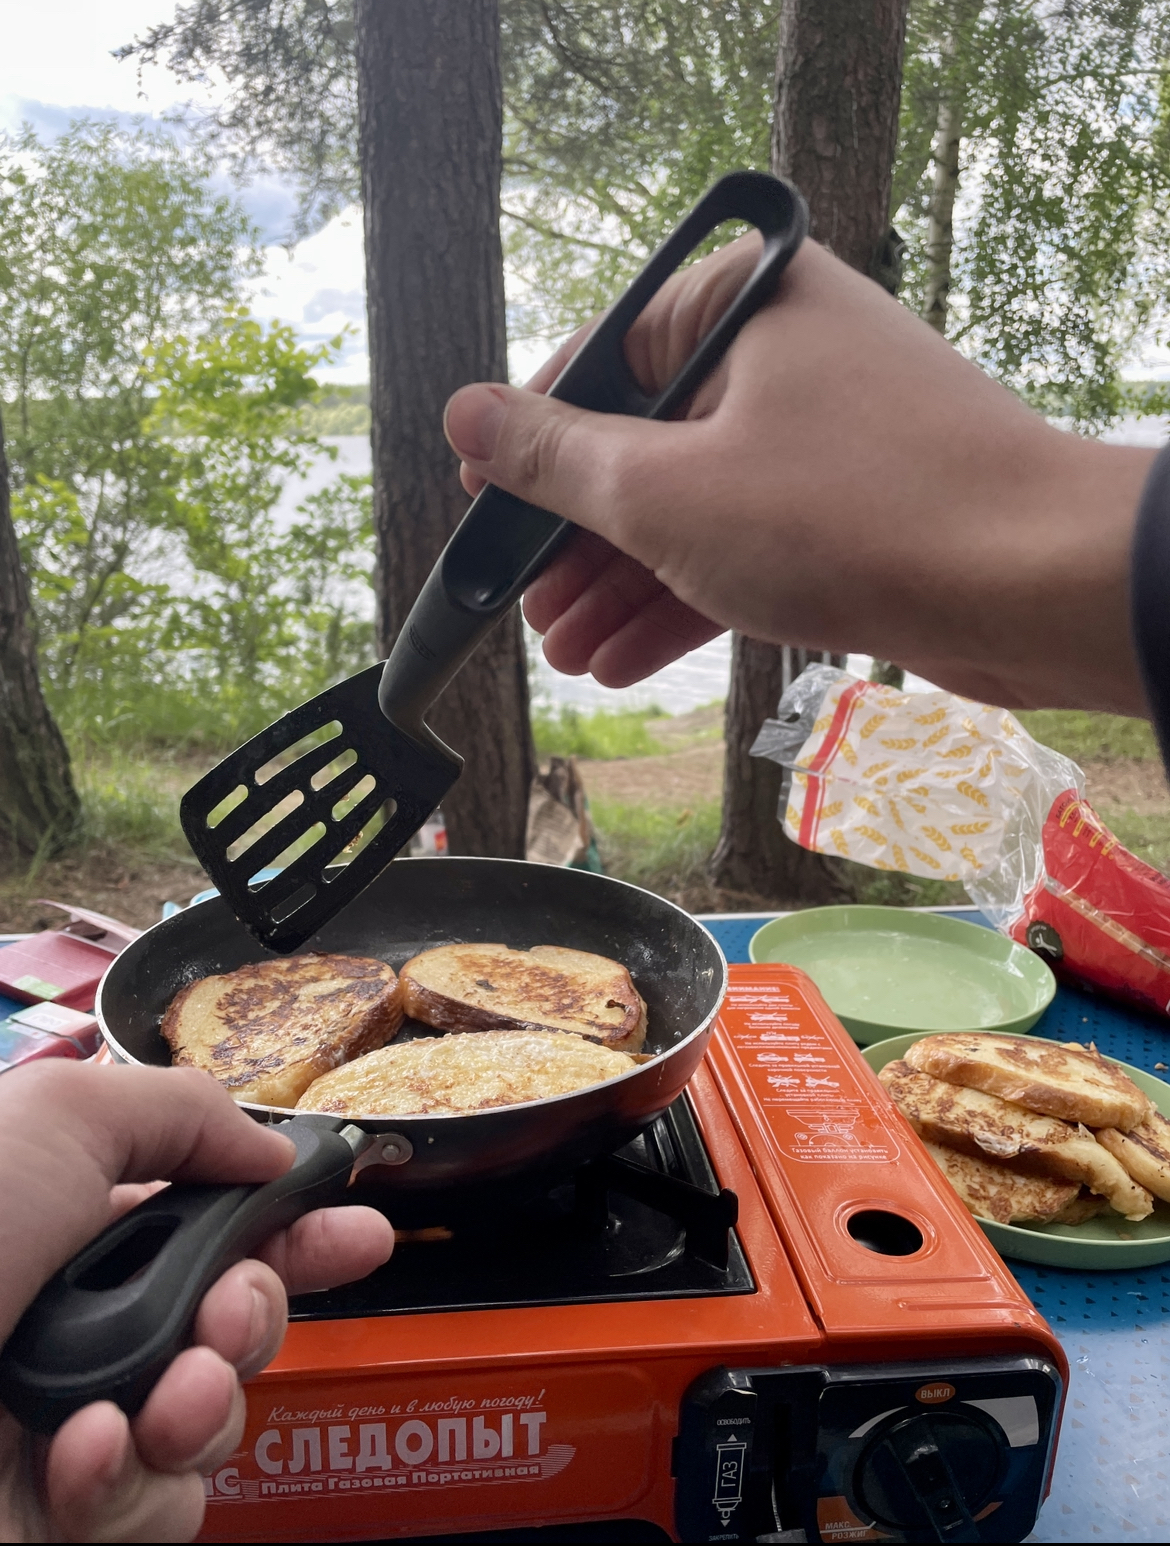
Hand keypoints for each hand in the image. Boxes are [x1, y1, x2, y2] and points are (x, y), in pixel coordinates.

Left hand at [0, 1061, 392, 1541]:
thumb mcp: (61, 1121)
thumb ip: (185, 1112)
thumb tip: (268, 1152)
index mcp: (74, 1222)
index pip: (215, 1215)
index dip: (298, 1221)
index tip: (363, 1227)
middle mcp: (82, 1319)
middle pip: (238, 1314)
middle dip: (260, 1309)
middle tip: (233, 1311)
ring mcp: (76, 1419)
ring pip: (216, 1415)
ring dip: (204, 1397)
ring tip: (162, 1393)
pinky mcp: (72, 1514)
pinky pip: (162, 1503)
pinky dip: (132, 1478)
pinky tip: (81, 1453)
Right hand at [445, 234, 1155, 713]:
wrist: (1033, 587)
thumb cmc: (855, 514)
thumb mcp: (667, 491)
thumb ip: (557, 459)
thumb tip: (465, 414)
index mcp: (738, 302)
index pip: (597, 363)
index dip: (528, 446)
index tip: (481, 508)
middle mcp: (783, 349)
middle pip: (642, 441)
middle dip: (578, 539)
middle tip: (524, 607)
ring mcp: (822, 427)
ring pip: (693, 500)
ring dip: (624, 582)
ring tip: (567, 652)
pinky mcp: (852, 500)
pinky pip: (746, 537)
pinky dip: (688, 594)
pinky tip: (626, 658)